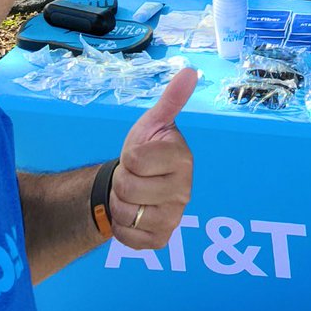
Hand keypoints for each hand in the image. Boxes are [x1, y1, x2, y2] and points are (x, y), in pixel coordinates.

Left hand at [109, 67, 197, 249]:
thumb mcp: (153, 123)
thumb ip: (171, 100)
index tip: (138, 154)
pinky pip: (127, 237)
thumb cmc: (146, 150)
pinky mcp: (162, 239)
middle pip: (127, 188)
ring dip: (119, 203)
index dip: (128, 156)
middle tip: (133, 175)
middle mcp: (184, 190)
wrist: (138, 183)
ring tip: (132, 194)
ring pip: (125, 213)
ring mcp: (175, 217)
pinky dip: (121, 226)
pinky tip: (133, 213)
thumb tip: (191, 72)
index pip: (135, 159)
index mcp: (183, 158)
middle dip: (121, 180)